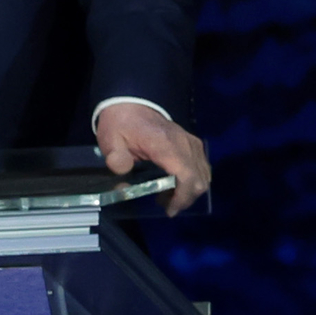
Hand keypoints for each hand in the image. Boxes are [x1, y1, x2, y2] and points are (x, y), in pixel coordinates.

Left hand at [95, 102, 212, 214]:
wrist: (132, 104)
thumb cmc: (122, 124)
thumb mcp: (111, 141)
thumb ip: (117, 161)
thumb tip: (124, 185)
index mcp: (166, 144)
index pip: (186, 176)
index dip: (182, 198)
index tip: (169, 210)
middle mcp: (185, 143)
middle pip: (199, 180)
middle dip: (185, 198)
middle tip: (165, 205)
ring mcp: (192, 143)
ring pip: (204, 175)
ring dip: (190, 191)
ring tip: (168, 195)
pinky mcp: (194, 144)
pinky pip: (202, 168)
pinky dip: (193, 181)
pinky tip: (175, 184)